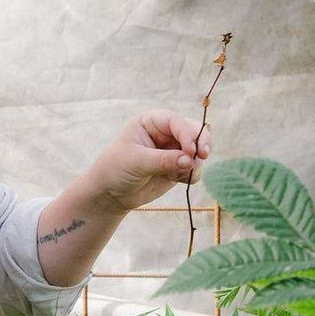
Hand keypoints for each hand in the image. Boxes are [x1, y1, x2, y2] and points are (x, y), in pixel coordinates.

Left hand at [82, 110, 211, 213]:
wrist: (110, 194)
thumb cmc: (116, 169)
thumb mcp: (136, 162)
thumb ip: (163, 161)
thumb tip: (190, 161)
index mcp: (152, 121)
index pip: (176, 121)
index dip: (188, 133)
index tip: (191, 150)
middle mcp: (166, 133)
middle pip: (194, 131)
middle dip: (201, 143)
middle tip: (203, 156)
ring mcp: (174, 150)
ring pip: (198, 152)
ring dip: (195, 163)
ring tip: (178, 175)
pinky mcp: (179, 167)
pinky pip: (195, 169)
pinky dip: (191, 175)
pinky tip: (175, 180)